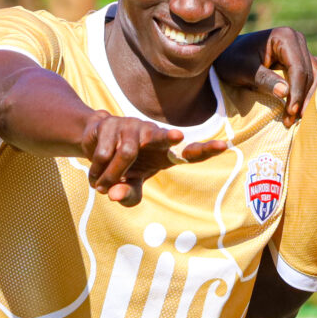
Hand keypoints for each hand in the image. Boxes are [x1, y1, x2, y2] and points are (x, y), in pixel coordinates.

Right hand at [81, 112, 225, 205]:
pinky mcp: (109, 122)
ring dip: (112, 174)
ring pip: (125, 153)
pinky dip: (97, 168)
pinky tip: (93, 172)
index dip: (206, 149)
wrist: (93, 141)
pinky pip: (105, 150)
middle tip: (177, 137)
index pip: (189, 152)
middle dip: (168, 137)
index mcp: (164, 151)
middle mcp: (150, 134)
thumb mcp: (128, 186)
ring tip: (100, 187)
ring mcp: (130, 125)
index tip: (223, 146)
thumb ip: (128, 194)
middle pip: (161, 136)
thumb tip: (115, 195)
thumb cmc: (123, 167)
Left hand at [214, 27, 316, 126]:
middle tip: (293, 119)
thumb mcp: (244, 70)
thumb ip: (264, 80)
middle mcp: (297, 40)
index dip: (297, 92)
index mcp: (285, 37)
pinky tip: (307, 106)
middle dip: (303, 97)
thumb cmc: (232, 60)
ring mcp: (301, 49)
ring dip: (309, 97)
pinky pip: (313, 75)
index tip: (291, 112)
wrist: (228, 55)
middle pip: (311, 73)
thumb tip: (285, 92)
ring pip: (315, 76)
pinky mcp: (301, 60)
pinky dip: (311, 91)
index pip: (299, 68)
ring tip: (296, 117)